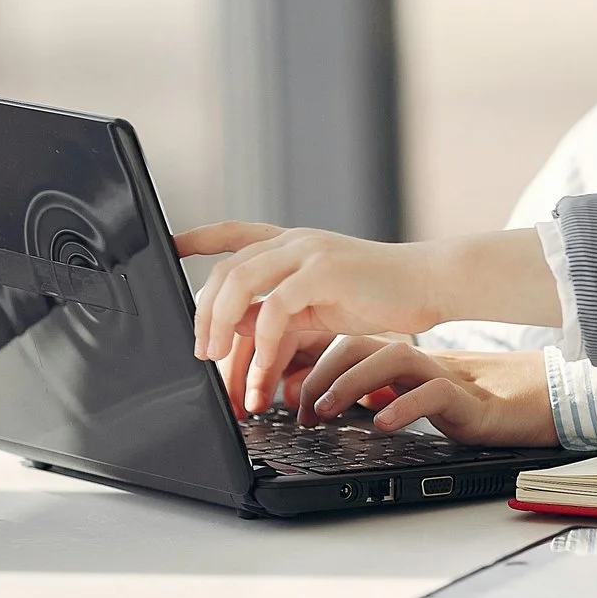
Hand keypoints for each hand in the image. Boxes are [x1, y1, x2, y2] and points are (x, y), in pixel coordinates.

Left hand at [180, 221, 444, 411]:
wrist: (428, 283)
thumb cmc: (380, 295)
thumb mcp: (319, 304)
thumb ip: (279, 311)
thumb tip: (237, 326)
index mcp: (292, 243)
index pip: (232, 232)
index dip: (196, 238)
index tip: (167, 246)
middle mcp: (295, 241)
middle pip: (226, 268)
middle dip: (203, 311)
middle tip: (200, 350)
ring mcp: (309, 252)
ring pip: (240, 280)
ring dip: (219, 322)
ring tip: (215, 357)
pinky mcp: (325, 272)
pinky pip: (276, 306)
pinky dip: (262, 339)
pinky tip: (264, 364)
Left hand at [302, 339, 558, 447]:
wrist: (500, 406)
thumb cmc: (434, 399)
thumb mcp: (380, 395)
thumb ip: (338, 389)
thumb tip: (283, 392)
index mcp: (380, 351)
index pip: (331, 341)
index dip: (297, 362)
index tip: (272, 394)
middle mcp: (402, 355)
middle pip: (352, 345)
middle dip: (316, 375)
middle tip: (293, 409)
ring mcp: (430, 371)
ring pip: (387, 360)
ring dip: (350, 384)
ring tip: (326, 412)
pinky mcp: (457, 393)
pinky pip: (429, 393)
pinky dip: (402, 406)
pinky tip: (382, 424)